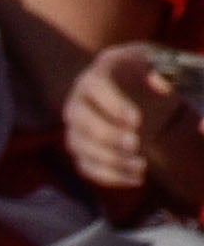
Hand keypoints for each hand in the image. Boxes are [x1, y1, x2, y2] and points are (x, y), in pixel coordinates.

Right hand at [65, 42, 203, 201]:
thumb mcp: (167, 67)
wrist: (140, 87)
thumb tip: (162, 87)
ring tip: (143, 165)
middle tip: (136, 144)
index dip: (113, 104)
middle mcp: (79, 99)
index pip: (97, 86)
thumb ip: (168, 74)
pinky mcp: (81, 148)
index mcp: (101, 72)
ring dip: (110, 160)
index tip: (137, 120)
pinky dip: (111, 176)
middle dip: (108, 136)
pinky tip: (137, 178)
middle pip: (81, 120)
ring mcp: (76, 126)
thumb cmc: (155, 73)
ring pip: (82, 147)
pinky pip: (87, 166)